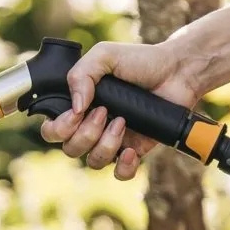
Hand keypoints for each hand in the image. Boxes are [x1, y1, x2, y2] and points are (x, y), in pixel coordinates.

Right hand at [40, 40, 198, 179]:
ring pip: (93, 162)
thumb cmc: (140, 61)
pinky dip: (124, 166)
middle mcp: (90, 126)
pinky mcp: (134, 150)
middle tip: (105, 111)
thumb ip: (80, 74)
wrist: (177, 71)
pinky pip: (120, 174)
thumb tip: (75, 107)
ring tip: (123, 122)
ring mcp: (111, 140)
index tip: (78, 112)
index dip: (59, 128)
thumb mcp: (104, 55)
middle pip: (70, 149)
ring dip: (106, 144)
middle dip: (86, 134)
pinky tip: (132, 150)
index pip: (52, 131)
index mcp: (78, 106)